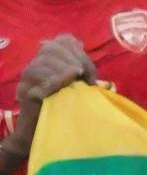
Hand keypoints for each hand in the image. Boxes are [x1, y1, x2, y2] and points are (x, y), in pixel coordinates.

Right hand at [11, 36, 96, 155]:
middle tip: (82, 76)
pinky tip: (63, 86)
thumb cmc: (69, 109)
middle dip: (72, 59)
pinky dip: (52, 80)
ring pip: (40, 62)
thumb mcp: (83, 87)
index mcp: (54, 59)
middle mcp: (38, 64)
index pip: (63, 40)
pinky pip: (34, 79)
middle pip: (51, 48)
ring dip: (62, 70)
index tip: (88, 69)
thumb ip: (87, 74)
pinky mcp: (23, 92)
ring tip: (74, 81)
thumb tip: (94, 69)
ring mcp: (28, 78)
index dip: (78, 50)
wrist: (47, 134)